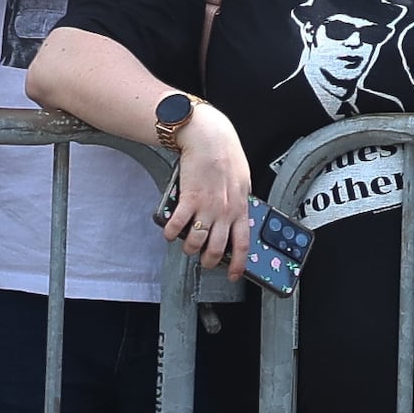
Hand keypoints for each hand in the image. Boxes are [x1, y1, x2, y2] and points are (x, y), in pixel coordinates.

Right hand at [160, 116, 256, 277]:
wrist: (209, 138)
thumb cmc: (226, 155)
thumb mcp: (242, 181)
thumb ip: (240, 201)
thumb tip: (239, 215)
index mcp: (241, 208)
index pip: (243, 244)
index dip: (239, 264)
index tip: (234, 274)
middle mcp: (225, 212)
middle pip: (217, 249)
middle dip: (209, 261)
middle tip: (205, 261)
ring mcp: (207, 207)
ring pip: (196, 242)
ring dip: (189, 248)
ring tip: (187, 246)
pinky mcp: (188, 200)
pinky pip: (178, 226)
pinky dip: (171, 233)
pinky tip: (170, 232)